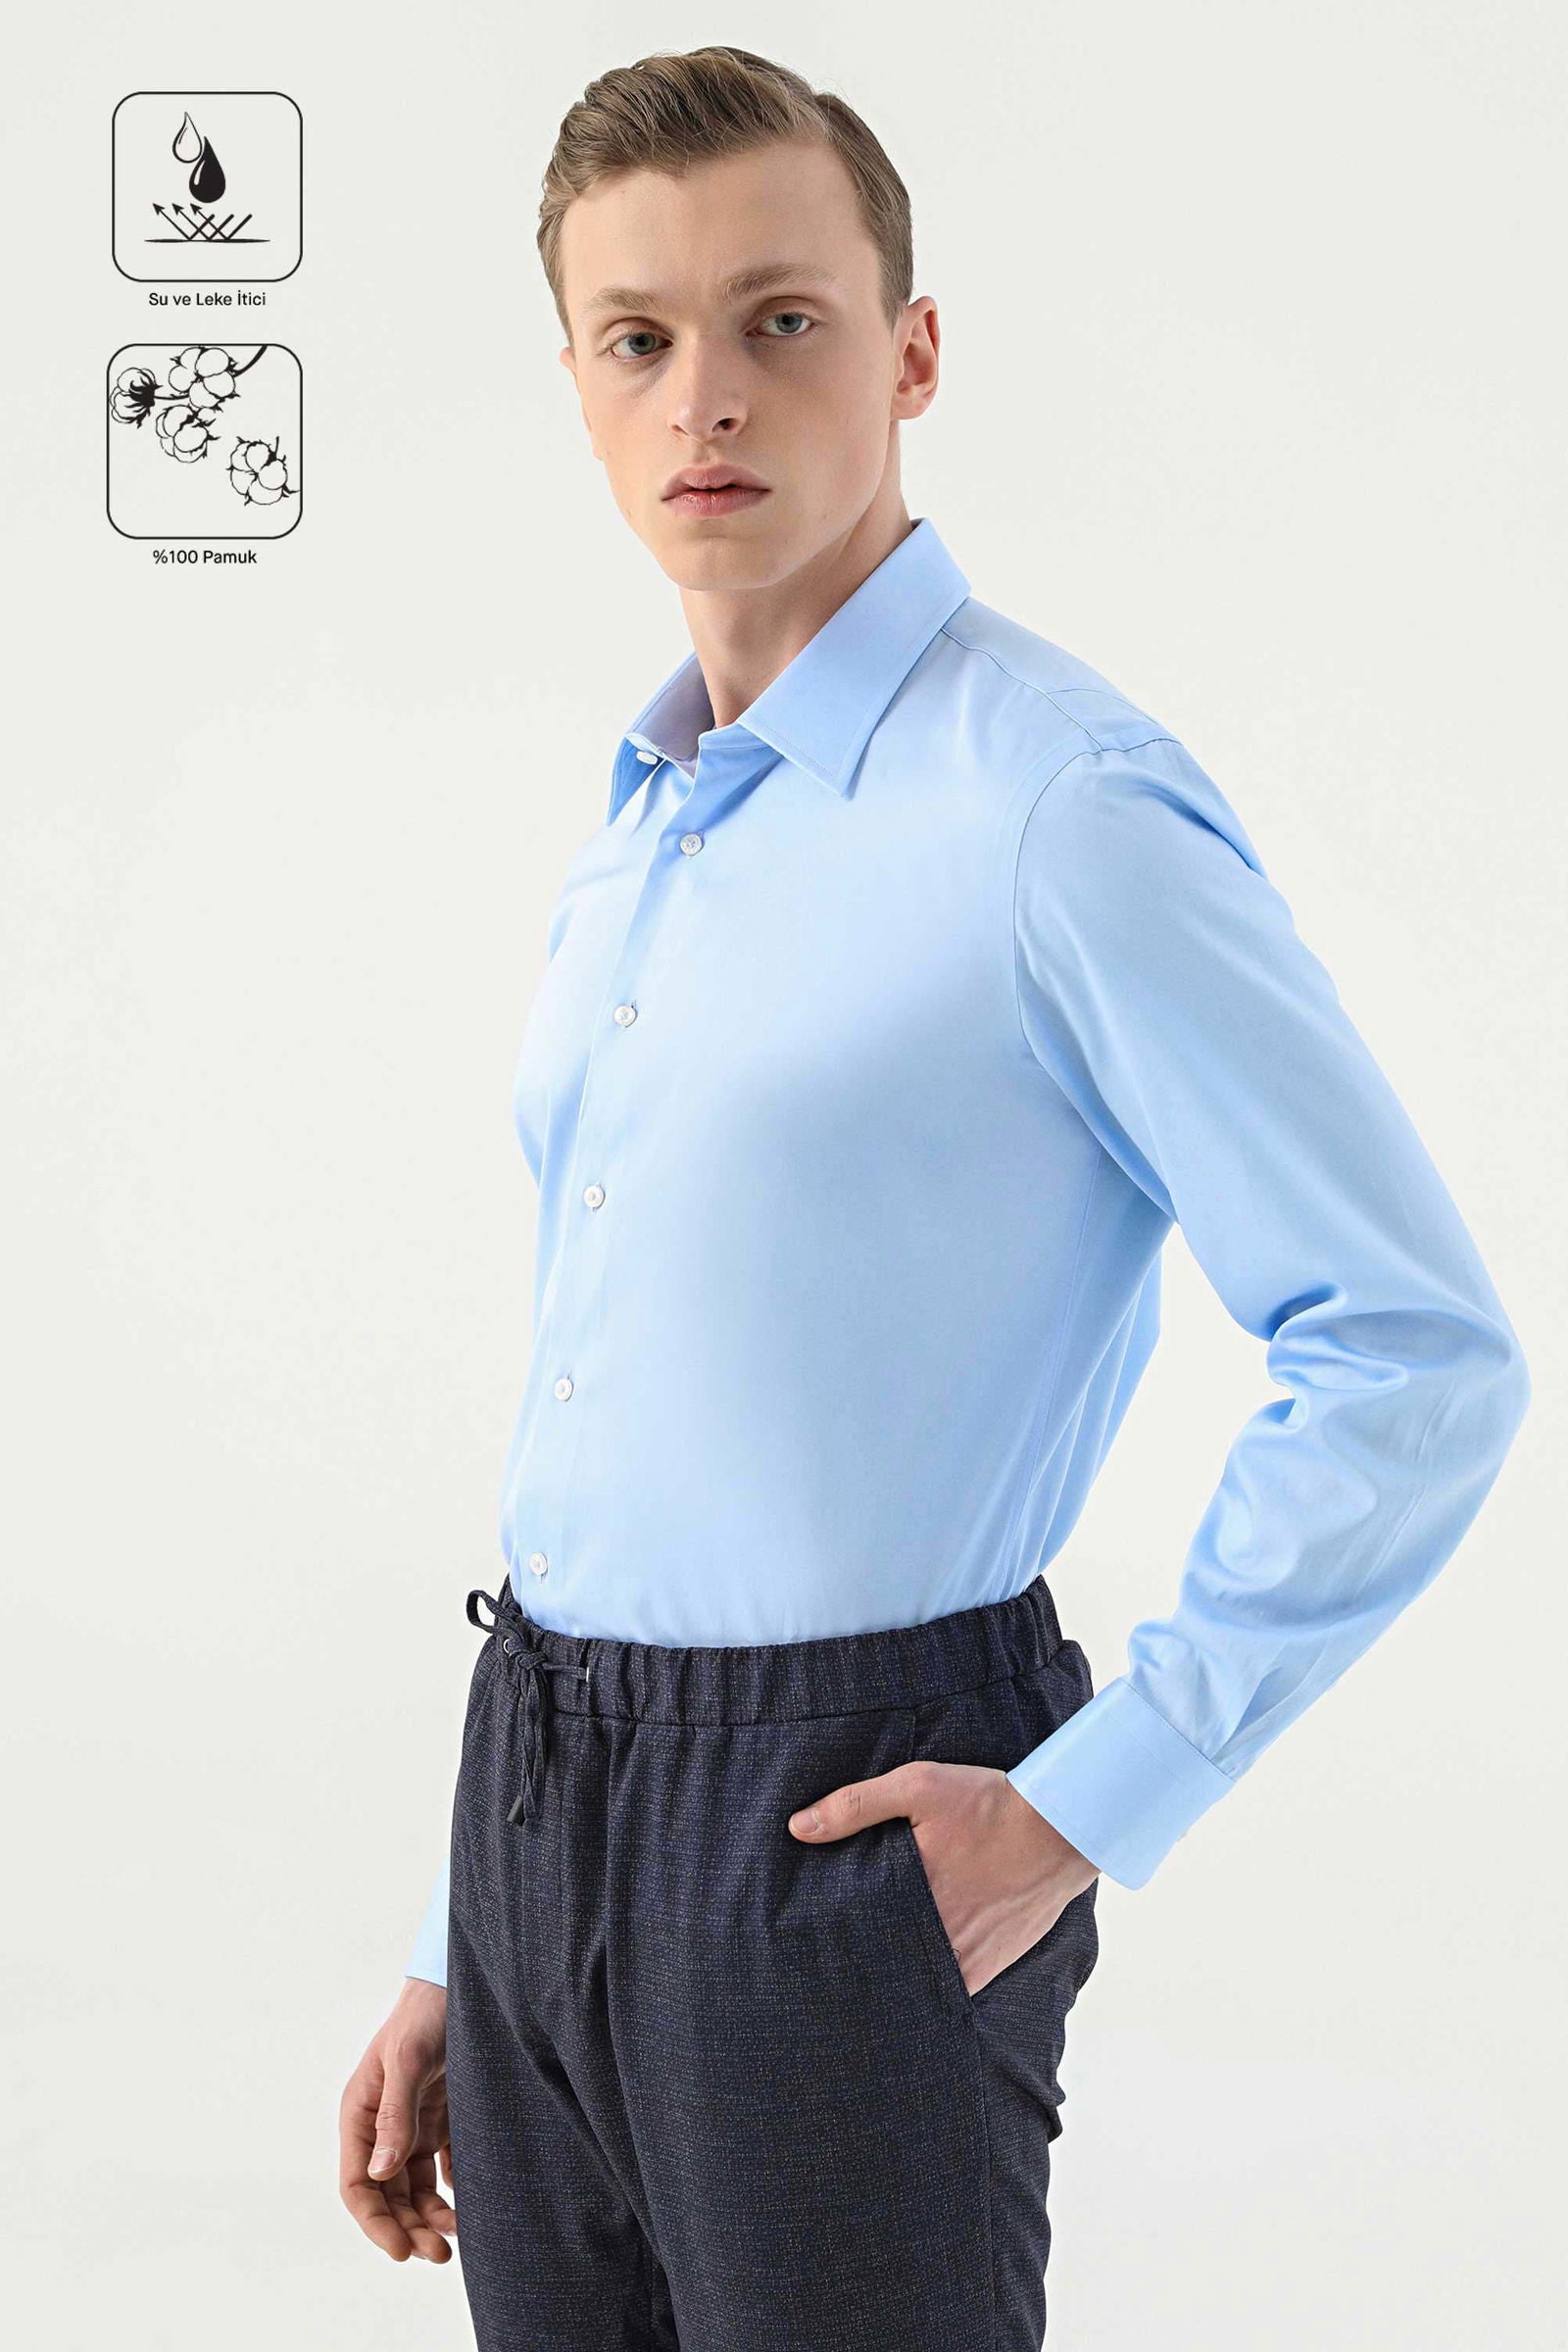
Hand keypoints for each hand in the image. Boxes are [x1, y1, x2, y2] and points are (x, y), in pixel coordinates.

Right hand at [339, 1977, 456, 2261]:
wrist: (465, 1983)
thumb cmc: (427, 2014)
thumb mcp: (408, 2060)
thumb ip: (395, 2114)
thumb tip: (380, 2173)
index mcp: (361, 2113)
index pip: (357, 2184)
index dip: (376, 2222)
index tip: (402, 2251)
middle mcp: (382, 2125)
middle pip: (388, 2194)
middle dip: (408, 2228)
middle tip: (440, 2255)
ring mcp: (412, 2124)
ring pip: (415, 2188)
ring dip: (430, 2216)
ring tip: (457, 2238)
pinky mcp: (441, 2120)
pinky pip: (440, 2168)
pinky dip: (451, 2191)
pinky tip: (469, 2203)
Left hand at [788, 1761, 1097, 1997]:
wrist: (1063, 1827)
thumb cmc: (988, 1803)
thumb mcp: (918, 1786)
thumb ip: (855, 1805)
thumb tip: (797, 1828)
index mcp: (910, 1894)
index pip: (852, 1932)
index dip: (828, 1939)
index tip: (804, 1943)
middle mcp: (935, 1935)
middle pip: (880, 1962)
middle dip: (856, 1963)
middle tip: (824, 1966)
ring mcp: (965, 1957)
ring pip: (912, 1982)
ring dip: (892, 1977)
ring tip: (863, 1978)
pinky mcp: (990, 1966)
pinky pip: (950, 1990)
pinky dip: (929, 1986)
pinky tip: (911, 1978)